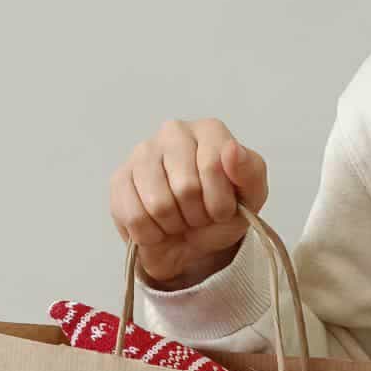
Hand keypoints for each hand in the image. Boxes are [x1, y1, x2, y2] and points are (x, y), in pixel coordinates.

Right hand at [110, 118, 268, 288]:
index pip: (213, 166)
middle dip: (197, 215)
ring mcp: (142, 153)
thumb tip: (232, 149)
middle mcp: (173, 132)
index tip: (222, 209)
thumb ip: (250, 171)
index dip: (220, 202)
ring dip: (175, 225)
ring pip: (158, 205)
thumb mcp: (251, 195)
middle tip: (200, 215)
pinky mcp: (119, 179)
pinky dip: (151, 234)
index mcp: (209, 129)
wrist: (197, 241)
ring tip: (180, 218)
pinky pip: (135, 217)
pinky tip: (159, 224)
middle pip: (185, 188)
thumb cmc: (224, 211)